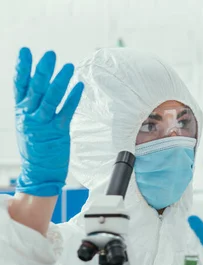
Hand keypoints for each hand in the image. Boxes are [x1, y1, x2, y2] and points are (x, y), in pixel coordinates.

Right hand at [14, 48, 83, 196]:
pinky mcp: (58, 131)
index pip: (19, 84)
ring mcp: (43, 123)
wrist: (39, 171)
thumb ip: (30, 104)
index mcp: (21, 110)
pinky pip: (66, 111)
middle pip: (36, 87)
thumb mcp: (26, 123)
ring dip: (60, 81)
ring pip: (51, 98)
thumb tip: (36, 83)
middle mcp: (29, 115)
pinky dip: (73, 98)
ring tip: (68, 66)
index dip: (22, 67)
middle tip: (50, 54)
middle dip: (43, 69)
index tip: (25, 51)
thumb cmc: (36, 146)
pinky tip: (79, 86)